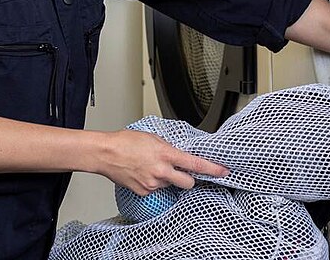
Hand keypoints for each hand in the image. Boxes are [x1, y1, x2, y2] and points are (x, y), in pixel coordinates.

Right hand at [95, 130, 228, 196]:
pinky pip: (156, 190)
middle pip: (188, 183)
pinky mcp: (144, 192)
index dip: (212, 169)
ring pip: (170, 186)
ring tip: (152, 167)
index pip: (195, 164)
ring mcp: (152, 184)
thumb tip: (178, 153)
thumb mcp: (153, 137)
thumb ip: (169, 146)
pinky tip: (144, 173)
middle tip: (183, 172)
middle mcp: (161, 171)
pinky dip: (154, 183)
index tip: (223, 171)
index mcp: (166, 154)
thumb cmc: (126, 142)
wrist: (106, 153)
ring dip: (167, 179)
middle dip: (189, 179)